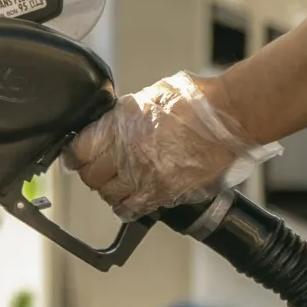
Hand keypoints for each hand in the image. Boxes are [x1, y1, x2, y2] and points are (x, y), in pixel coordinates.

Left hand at [64, 72, 274, 220]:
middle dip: (93, 173)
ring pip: (109, 196)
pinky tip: (133, 196)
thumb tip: (107, 127)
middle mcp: (128, 153)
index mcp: (120, 125)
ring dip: (111, 190)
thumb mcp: (148, 97)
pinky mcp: (164, 193)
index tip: (78, 156)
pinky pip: (132, 209)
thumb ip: (123, 117)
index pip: (80, 150)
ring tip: (120, 182)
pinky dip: (129, 206)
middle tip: (100, 169)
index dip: (77, 154)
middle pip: (91, 177)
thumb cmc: (196, 101)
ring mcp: (145, 176)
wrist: (229, 116)